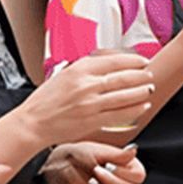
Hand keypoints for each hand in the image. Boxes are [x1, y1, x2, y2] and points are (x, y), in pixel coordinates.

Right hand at [23, 51, 153, 144]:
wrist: (33, 123)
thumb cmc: (45, 101)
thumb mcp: (63, 75)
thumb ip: (84, 70)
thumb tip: (107, 64)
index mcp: (78, 69)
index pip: (113, 60)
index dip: (132, 60)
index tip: (141, 61)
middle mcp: (86, 84)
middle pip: (123, 77)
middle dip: (140, 76)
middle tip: (148, 76)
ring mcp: (90, 103)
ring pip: (125, 95)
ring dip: (141, 92)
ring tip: (149, 89)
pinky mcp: (93, 121)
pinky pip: (120, 114)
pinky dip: (134, 109)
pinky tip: (142, 106)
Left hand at [41, 141, 144, 183]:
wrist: (65, 166)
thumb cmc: (81, 155)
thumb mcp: (98, 151)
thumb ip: (117, 154)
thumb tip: (134, 149)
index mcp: (128, 165)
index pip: (139, 176)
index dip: (123, 173)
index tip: (108, 165)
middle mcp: (125, 179)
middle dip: (111, 182)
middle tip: (96, 172)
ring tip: (92, 182)